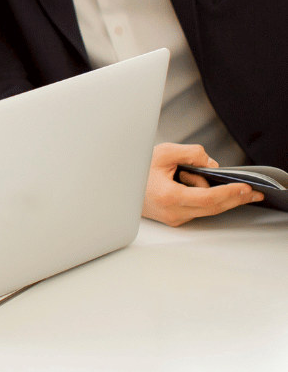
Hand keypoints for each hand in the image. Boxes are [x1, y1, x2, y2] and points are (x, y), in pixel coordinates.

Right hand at [143, 142, 263, 226]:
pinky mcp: (174, 219)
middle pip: (212, 208)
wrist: (118, 184)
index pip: (207, 198)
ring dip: (215, 195)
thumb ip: (191, 154)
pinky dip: (204, 198)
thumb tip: (211, 164)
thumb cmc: (136, 169)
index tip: (245, 188)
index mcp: (169, 196)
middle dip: (235, 199)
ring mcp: (173, 218)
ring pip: (206, 209)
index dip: (229, 193)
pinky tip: (197, 186)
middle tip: (253, 193)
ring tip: (208, 180)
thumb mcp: (164, 152)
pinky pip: (197, 209)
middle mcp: (172, 212)